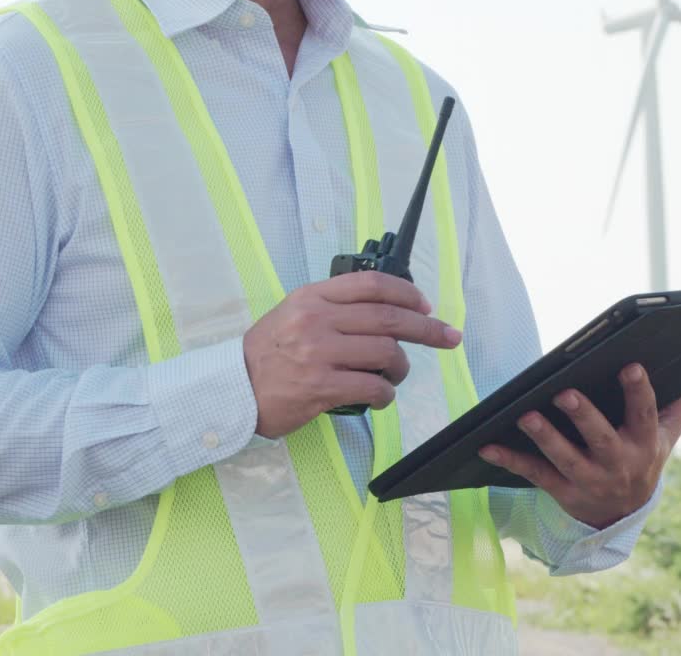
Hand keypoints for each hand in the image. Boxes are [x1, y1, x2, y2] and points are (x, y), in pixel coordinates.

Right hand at [243, 271, 462, 437]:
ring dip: (401, 368)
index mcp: (313, 297)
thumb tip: (388, 309)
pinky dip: (385, 394)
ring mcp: (319, 353)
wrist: (231, 390)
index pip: (372, 284)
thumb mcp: (294, 313)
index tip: (427, 306)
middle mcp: (317, 320)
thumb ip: (335, 306)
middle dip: (428, 329)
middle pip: (390, 318)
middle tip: (448, 337)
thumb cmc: (267, 354)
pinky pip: (374, 387)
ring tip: (394, 376)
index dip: (408, 293)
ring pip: (387, 354)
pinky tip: (379, 397)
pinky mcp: (322, 387)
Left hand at [478, 363, 680, 528]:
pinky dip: (510, 461)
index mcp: (644, 443)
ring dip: (545, 437)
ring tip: (526, 416)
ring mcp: (588, 479)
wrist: (622, 514)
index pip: (643, 414)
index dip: (638, 391)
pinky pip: (534, 474)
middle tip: (565, 393)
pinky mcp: (562, 490)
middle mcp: (617, 463)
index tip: (629, 366)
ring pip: (564, 458)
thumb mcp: (665, 438)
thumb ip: (675, 407)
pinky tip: (487, 446)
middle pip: (601, 439)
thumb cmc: (642, 459)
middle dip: (583, 416)